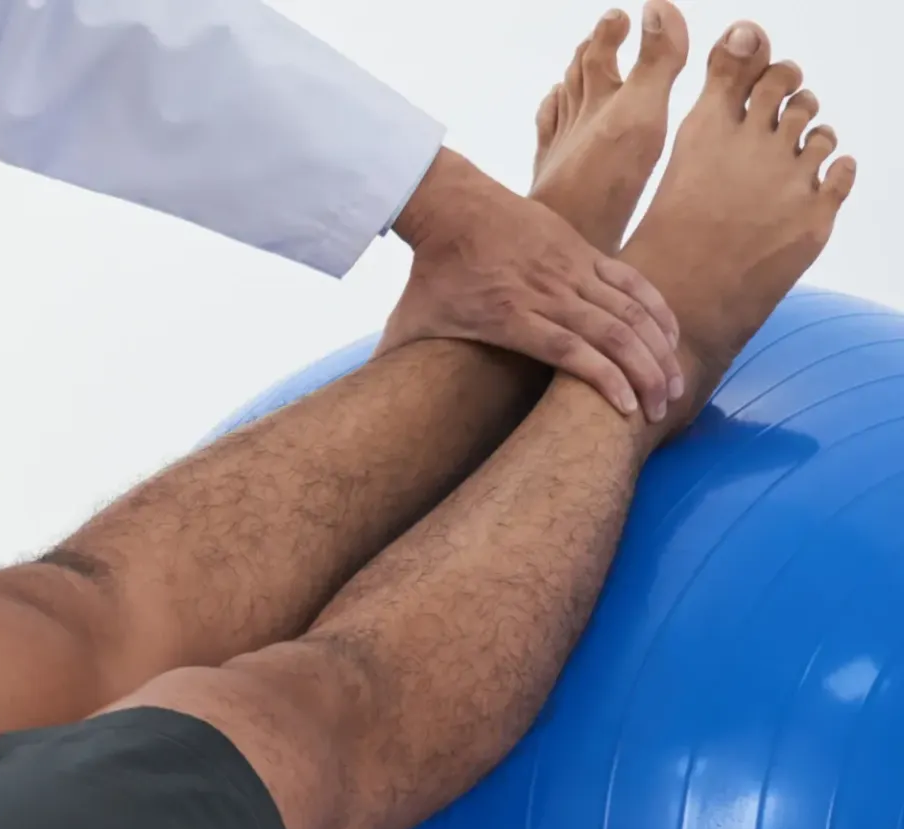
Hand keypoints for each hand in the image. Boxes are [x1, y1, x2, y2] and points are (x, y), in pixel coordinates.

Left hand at [389, 147, 683, 421]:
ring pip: (626, 308)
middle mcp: (546, 290)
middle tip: (662, 409)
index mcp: (510, 314)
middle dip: (642, 373)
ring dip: (656, 346)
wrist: (449, 202)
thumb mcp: (412, 326)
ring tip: (674, 382)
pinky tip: (671, 333)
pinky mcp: (580, 249)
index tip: (627, 410)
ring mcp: (568, 267)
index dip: (602, 379)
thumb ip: (398, 369)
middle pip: (608, 333)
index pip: (568, 351)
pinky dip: (653, 306)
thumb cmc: (431, 273)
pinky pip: (627, 279)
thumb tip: (367, 411)